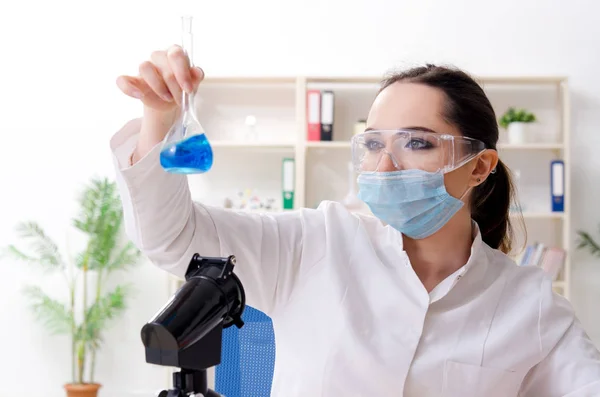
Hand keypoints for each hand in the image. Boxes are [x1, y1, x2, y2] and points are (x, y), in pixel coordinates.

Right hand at [115, 45, 204, 163]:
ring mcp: (145, 68)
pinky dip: (129, 87)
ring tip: (168, 98)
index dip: (182, 72)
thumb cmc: (182, 89)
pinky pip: (123, 80)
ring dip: (158, 86)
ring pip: (145, 67)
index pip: (176, 54)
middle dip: (174, 84)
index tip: (188, 89)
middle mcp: (158, 57)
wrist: (171, 105)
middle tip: (180, 98)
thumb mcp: (192, 85)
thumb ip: (195, 78)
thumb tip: (197, 72)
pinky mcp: (134, 81)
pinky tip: (139, 95)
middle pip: (162, 61)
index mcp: (174, 54)